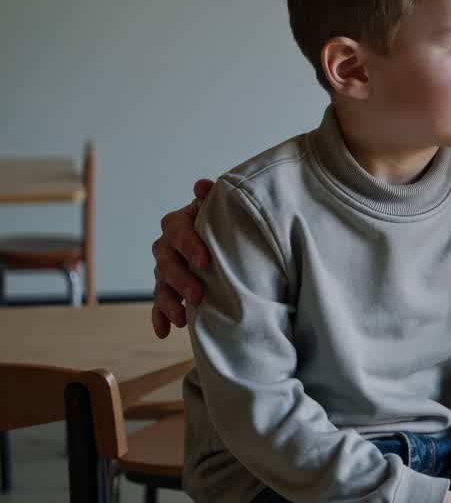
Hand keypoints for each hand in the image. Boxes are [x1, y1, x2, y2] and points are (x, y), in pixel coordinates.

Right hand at [150, 179, 214, 337]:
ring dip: (169, 302)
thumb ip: (212, 199)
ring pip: (161, 285)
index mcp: (179, 224)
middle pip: (166, 262)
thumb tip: (201, 185)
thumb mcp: (220, 210)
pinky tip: (163, 332)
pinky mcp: (167, 289)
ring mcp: (165, 269)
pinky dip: (160, 317)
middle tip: (198, 295)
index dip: (189, 245)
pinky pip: (159, 304)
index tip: (205, 261)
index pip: (177, 231)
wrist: (223, 241)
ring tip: (184, 318)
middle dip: (180, 280)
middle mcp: (167, 246)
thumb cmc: (222, 222)